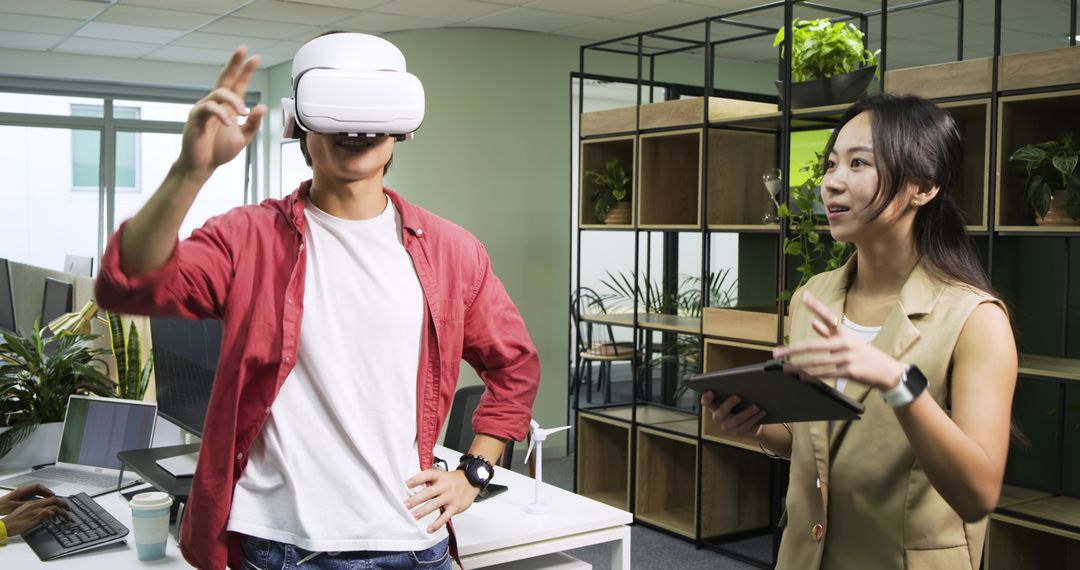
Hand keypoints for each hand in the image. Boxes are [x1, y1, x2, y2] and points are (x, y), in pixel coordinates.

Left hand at [0, 484, 55, 515]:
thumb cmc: (3, 506)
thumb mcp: (17, 506)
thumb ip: (29, 504)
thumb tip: (40, 504)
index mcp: (23, 490)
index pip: (38, 486)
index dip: (46, 490)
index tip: (52, 494)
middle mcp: (24, 490)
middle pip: (39, 489)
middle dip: (47, 493)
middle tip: (54, 498)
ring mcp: (23, 493)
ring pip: (36, 492)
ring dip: (44, 496)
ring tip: (50, 500)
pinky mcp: (22, 497)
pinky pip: (33, 496)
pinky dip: (39, 499)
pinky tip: (41, 504)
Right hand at [2, 496, 69, 535]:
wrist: (6, 525)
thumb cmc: (13, 522)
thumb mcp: (25, 514)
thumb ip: (34, 512)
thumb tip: (43, 516)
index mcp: (32, 502)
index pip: (48, 498)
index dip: (58, 501)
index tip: (62, 506)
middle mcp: (35, 504)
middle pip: (54, 499)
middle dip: (64, 504)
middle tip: (68, 509)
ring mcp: (37, 509)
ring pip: (55, 505)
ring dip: (63, 511)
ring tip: (67, 516)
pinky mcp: (37, 515)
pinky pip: (50, 512)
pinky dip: (55, 515)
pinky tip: (56, 520)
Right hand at [177, 46, 266, 178]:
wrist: (202, 165)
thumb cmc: (219, 151)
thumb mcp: (243, 138)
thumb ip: (253, 123)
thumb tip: (262, 106)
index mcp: (229, 107)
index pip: (238, 84)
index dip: (246, 71)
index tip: (255, 57)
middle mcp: (217, 104)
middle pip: (225, 78)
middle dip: (234, 63)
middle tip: (243, 50)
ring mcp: (205, 108)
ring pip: (219, 92)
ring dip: (235, 100)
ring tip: (244, 113)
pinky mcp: (196, 117)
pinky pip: (209, 107)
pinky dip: (221, 113)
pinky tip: (229, 122)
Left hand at [404, 469, 481, 532]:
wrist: (473, 481)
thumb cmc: (454, 480)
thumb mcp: (443, 475)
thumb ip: (430, 480)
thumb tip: (412, 485)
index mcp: (440, 476)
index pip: (428, 475)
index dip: (417, 479)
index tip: (407, 484)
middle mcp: (445, 486)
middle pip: (429, 492)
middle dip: (416, 499)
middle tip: (406, 505)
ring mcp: (450, 497)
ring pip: (435, 505)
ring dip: (423, 511)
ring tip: (414, 516)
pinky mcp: (455, 507)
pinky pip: (445, 517)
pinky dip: (437, 524)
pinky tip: (429, 529)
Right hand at [701, 391, 765, 437]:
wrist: (751, 425)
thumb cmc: (741, 407)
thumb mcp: (734, 401)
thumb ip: (732, 393)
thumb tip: (742, 383)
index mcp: (715, 407)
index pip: (706, 403)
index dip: (706, 398)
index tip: (710, 392)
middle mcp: (719, 418)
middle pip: (720, 413)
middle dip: (729, 404)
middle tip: (738, 396)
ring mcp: (728, 426)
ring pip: (736, 420)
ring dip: (747, 412)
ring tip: (756, 406)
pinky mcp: (739, 432)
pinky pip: (747, 425)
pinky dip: (755, 417)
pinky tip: (761, 412)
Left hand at [772, 291, 906, 389]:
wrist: (887, 372)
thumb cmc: (865, 355)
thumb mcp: (849, 341)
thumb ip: (829, 332)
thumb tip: (813, 323)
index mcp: (843, 333)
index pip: (828, 316)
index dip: (816, 306)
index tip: (804, 296)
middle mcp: (844, 342)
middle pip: (813, 345)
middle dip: (792, 349)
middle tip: (777, 352)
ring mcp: (847, 357)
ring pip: (817, 361)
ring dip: (799, 366)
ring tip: (785, 368)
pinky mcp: (849, 371)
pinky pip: (826, 373)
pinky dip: (813, 376)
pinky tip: (802, 378)